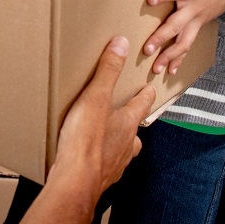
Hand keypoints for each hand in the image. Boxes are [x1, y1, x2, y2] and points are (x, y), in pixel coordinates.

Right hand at [20, 37, 155, 223]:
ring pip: (123, 150)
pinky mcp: (101, 176)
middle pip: (135, 131)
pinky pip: (106, 164)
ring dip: (118, 142)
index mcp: (127, 122)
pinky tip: (89, 155)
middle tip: (125, 114)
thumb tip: (122, 44)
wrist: (75, 179)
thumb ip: (108, 70)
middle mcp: (126, 144)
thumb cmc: (85, 140)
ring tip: (105, 135)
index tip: (149, 89)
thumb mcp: (95, 96)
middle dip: (132, 122)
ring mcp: (116, 162)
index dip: (146, 95)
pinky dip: (102, 158)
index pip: (143, 105)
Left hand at [143, 0, 224, 74]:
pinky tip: (168, 72)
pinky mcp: (197, 29)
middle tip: (147, 48)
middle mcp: (192, 9)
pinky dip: (179, 60)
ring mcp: (196, 22)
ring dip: (169, 56)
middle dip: (161, 38)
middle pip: (176, 26)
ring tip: (155, 68)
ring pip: (182, 43)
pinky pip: (188, 47)